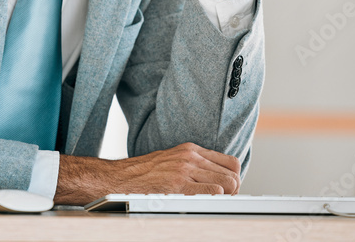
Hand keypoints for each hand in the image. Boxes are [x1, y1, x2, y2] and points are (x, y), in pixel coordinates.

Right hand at [54, 142, 240, 204]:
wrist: (120, 178)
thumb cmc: (145, 173)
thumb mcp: (173, 160)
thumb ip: (194, 164)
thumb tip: (217, 179)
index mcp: (191, 149)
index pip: (230, 162)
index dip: (234, 179)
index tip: (228, 191)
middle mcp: (190, 157)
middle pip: (233, 174)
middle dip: (233, 191)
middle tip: (223, 201)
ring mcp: (185, 170)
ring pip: (227, 184)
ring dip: (225, 198)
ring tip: (212, 204)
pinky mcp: (178, 185)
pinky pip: (212, 193)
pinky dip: (213, 200)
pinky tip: (202, 204)